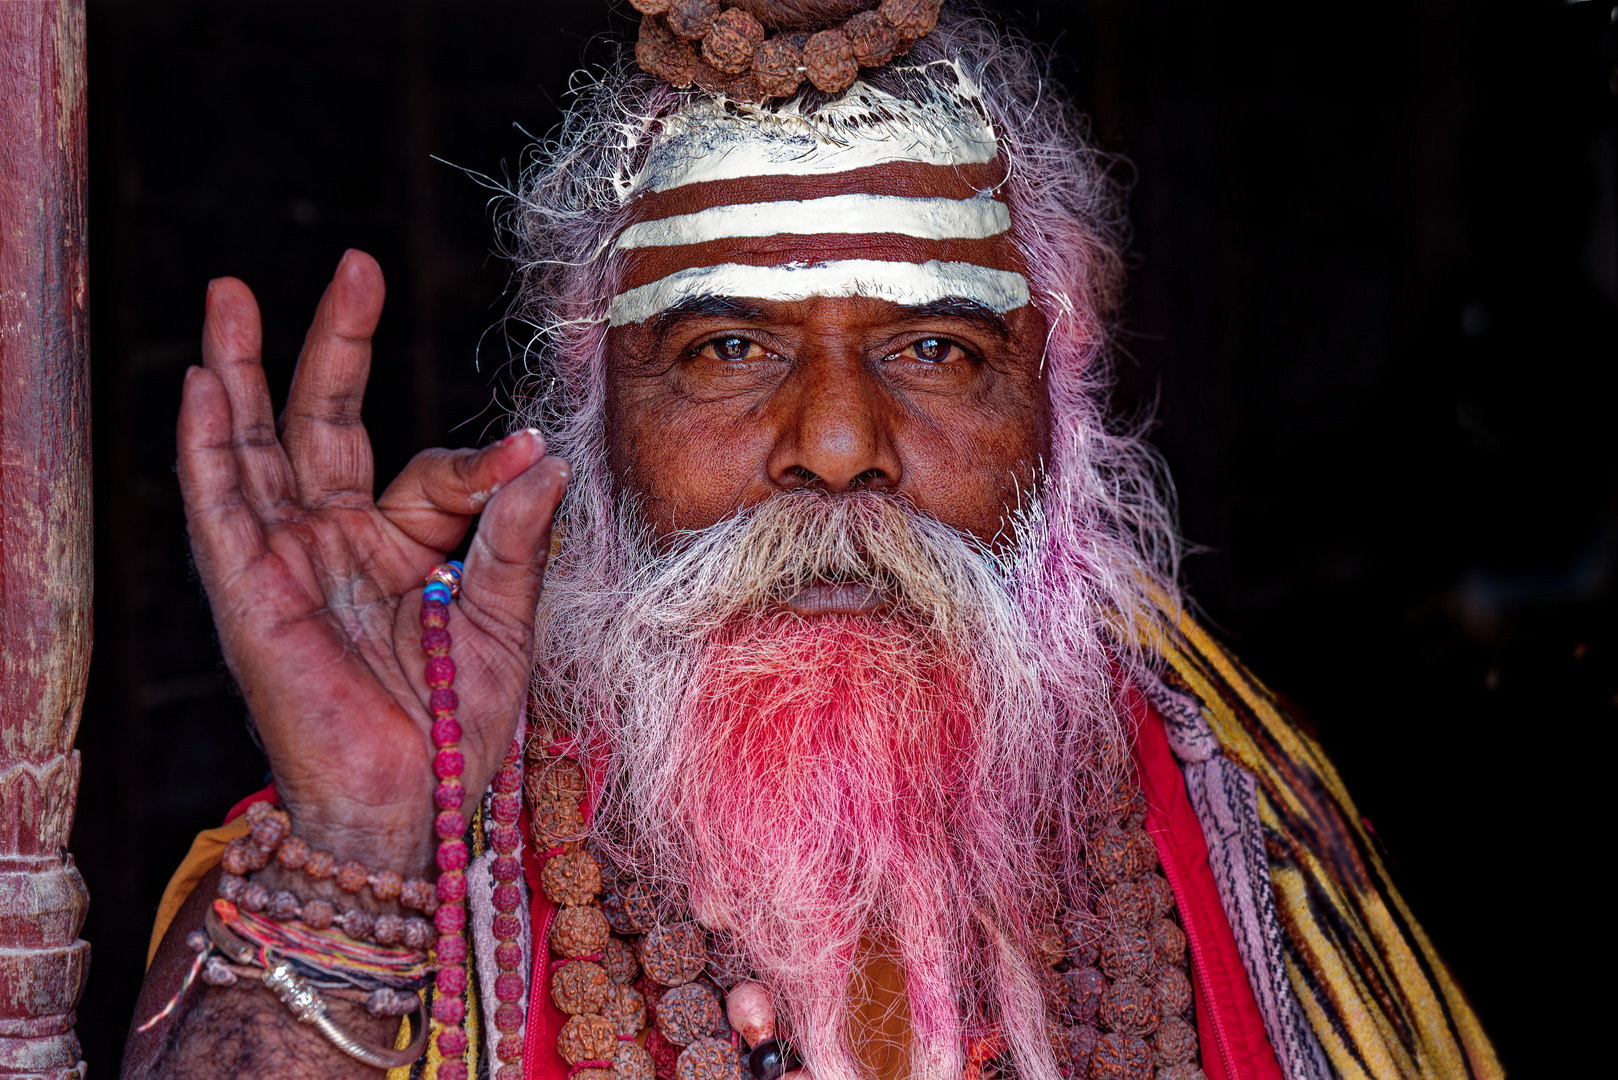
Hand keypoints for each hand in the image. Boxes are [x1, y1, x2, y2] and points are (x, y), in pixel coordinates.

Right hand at [176, 250, 568, 875]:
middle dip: (332, 344)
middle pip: (320, 423)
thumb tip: (540, 449)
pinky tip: (201, 383)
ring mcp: (286, 565)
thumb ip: (513, 534)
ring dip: (241, 371)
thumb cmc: (460, 728)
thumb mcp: (504, 618)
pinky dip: (207, 447)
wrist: (417, 808)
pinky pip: (222, 512)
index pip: (431, 471)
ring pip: (254, 449)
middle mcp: (335, 543)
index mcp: (399, 545)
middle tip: (355, 264)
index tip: (530, 458)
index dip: (480, 463)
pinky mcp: (251, 597)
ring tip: (232, 295)